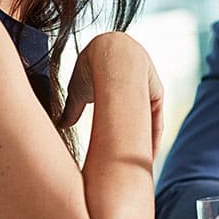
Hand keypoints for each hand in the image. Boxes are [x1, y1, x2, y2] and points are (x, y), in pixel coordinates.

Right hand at [59, 32, 164, 155]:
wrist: (108, 52)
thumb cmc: (88, 67)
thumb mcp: (77, 91)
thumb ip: (72, 109)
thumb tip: (62, 125)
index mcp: (114, 81)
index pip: (116, 110)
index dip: (113, 129)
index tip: (109, 150)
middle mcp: (134, 84)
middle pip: (134, 120)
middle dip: (130, 142)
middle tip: (127, 164)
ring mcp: (147, 88)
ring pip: (146, 122)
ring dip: (143, 143)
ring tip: (137, 165)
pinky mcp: (157, 92)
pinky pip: (156, 120)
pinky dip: (152, 138)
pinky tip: (149, 155)